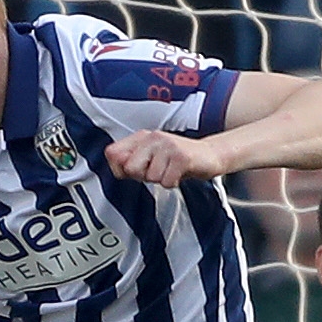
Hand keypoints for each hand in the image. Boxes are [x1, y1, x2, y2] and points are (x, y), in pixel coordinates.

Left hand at [106, 130, 230, 187]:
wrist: (209, 155)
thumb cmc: (177, 160)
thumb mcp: (149, 161)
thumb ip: (128, 164)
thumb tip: (119, 167)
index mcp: (141, 137)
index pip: (112, 153)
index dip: (120, 169)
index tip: (137, 169)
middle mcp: (153, 137)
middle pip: (130, 168)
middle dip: (143, 176)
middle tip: (158, 170)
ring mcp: (168, 145)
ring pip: (151, 177)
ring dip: (161, 179)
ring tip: (171, 170)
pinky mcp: (181, 157)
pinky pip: (167, 182)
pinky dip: (173, 183)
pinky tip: (179, 173)